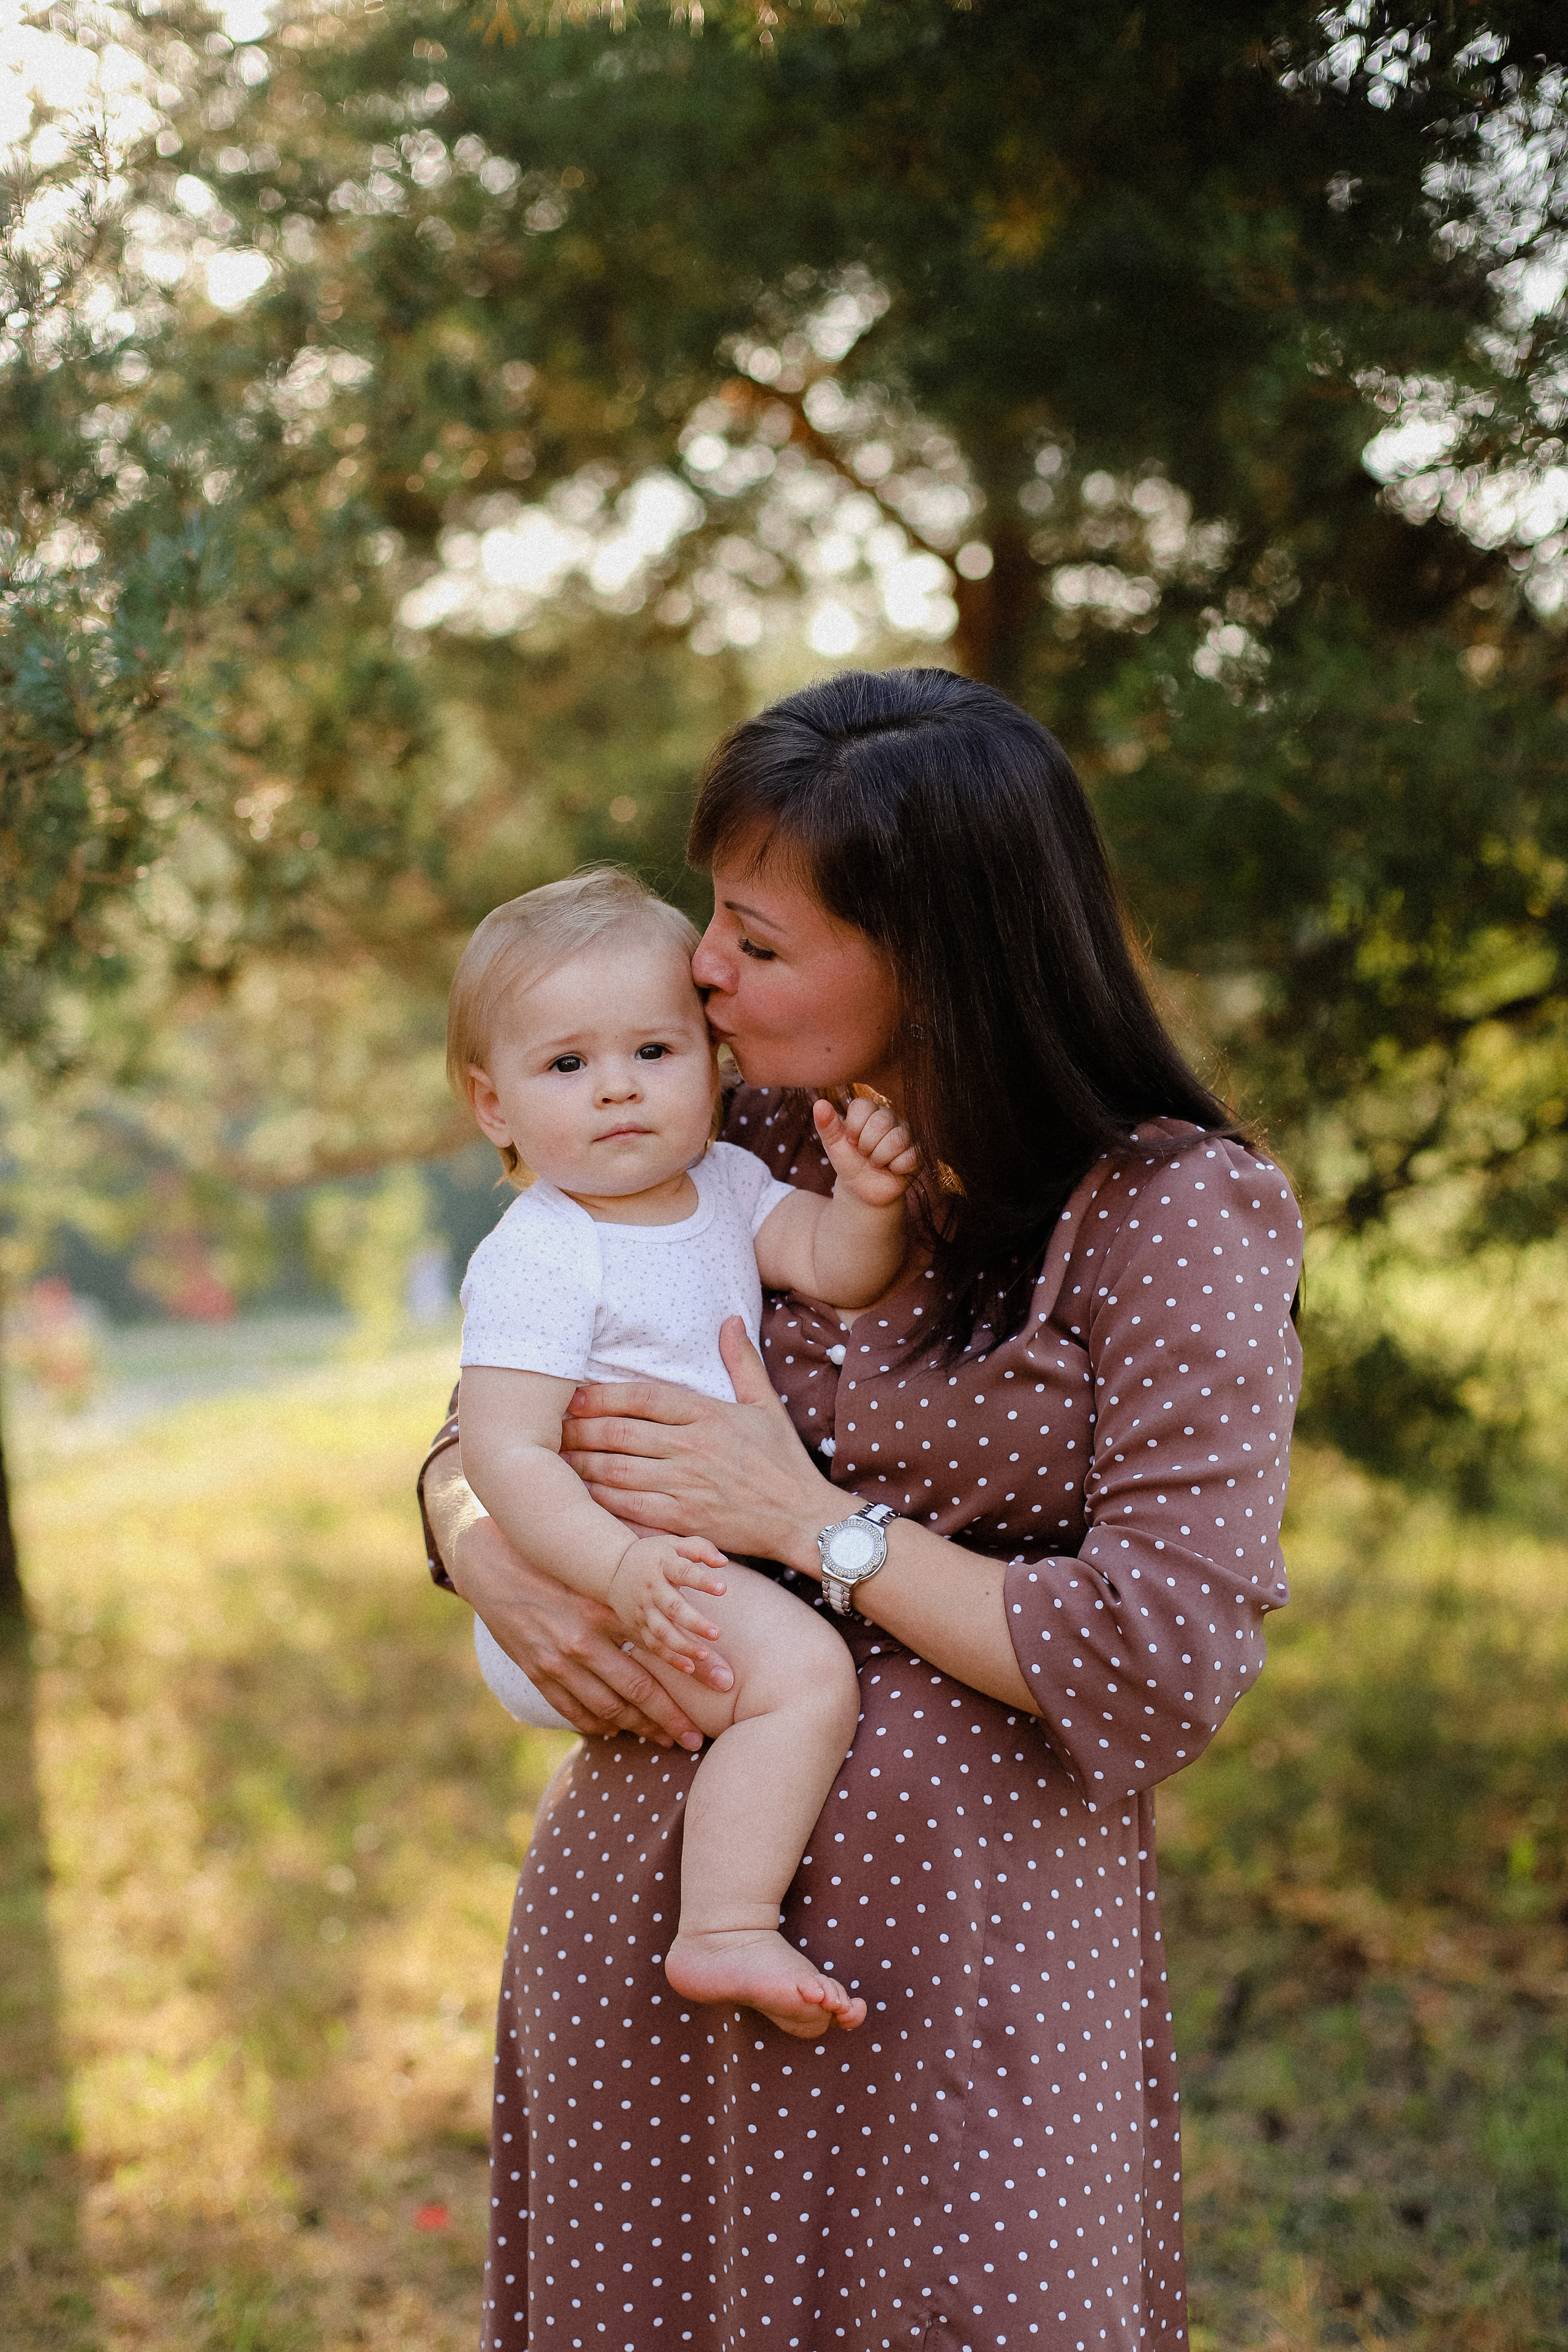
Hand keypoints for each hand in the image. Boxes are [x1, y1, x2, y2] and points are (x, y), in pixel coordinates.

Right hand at [446, 1506, 708, 1748]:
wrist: (492, 1563)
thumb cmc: (556, 1563)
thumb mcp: (597, 1575)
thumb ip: (633, 1600)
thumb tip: (678, 1619)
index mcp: (604, 1610)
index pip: (658, 1649)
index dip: (692, 1672)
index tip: (722, 1688)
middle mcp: (582, 1640)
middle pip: (636, 1689)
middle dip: (670, 1718)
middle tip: (695, 1739)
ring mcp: (555, 1660)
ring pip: (606, 1707)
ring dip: (638, 1728)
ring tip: (663, 1739)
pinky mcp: (535, 1671)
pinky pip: (571, 1709)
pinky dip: (595, 1724)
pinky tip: (614, 1731)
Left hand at [562, 1318, 837, 1567]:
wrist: (803, 1519)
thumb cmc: (783, 1462)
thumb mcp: (766, 1406)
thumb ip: (742, 1362)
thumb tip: (730, 1319)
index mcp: (708, 1415)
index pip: (643, 1397)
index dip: (602, 1395)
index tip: (574, 1395)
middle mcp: (692, 1448)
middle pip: (620, 1433)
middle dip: (580, 1429)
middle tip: (552, 1427)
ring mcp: (685, 1485)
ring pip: (616, 1470)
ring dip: (581, 1463)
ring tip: (556, 1458)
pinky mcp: (682, 1519)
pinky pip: (628, 1507)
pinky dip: (599, 1500)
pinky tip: (579, 1495)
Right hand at [605, 1535, 732, 1681]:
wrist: (612, 1568)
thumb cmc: (654, 1555)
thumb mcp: (674, 1544)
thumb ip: (701, 1548)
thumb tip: (723, 1562)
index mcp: (663, 1565)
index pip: (684, 1572)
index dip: (702, 1580)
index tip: (723, 1588)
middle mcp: (652, 1589)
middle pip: (673, 1607)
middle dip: (694, 1622)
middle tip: (716, 1633)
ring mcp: (643, 1610)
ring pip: (662, 1632)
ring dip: (682, 1645)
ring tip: (704, 1655)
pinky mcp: (638, 1626)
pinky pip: (653, 1645)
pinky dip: (670, 1658)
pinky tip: (689, 1667)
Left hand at [813, 1094, 917, 1209]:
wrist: (863, 1190)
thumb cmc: (849, 1163)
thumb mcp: (834, 1146)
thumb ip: (826, 1125)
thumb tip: (819, 1103)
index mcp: (870, 1111)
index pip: (863, 1106)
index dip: (853, 1128)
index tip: (851, 1141)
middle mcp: (891, 1118)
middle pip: (882, 1122)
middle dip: (866, 1146)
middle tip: (865, 1155)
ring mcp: (907, 1134)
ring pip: (897, 1139)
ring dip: (880, 1158)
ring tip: (876, 1163)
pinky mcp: (919, 1152)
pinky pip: (910, 1157)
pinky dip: (895, 1168)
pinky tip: (892, 1169)